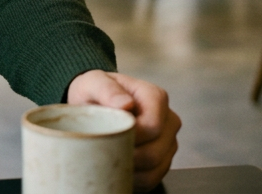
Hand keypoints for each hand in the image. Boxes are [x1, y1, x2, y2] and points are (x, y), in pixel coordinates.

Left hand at [67, 70, 179, 191]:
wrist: (94, 103)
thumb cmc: (94, 92)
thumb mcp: (93, 83)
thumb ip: (107, 89)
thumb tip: (126, 104)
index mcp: (155, 97)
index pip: (154, 126)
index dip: (132, 136)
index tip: (110, 135)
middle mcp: (168, 119)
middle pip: (155, 151)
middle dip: (129, 155)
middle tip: (105, 150)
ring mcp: (168, 142)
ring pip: (156, 168)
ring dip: (131, 169)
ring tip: (109, 158)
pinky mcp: (163, 160)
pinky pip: (153, 179)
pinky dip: (135, 179)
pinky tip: (119, 167)